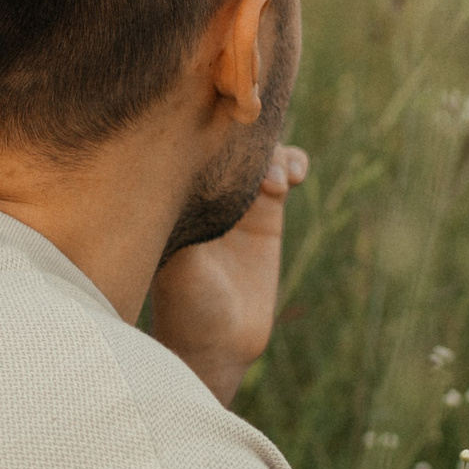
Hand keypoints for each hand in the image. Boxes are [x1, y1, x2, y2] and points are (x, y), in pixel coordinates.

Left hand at [148, 144, 307, 404]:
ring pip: (258, 151)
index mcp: (174, 192)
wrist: (218, 344)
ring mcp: (235, 199)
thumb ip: (187, 217)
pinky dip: (292, 163)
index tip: (231, 123)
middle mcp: (202, 190)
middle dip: (246, 133)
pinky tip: (294, 179)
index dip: (211, 124)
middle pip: (226, 138)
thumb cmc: (186, 304)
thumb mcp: (180, 260)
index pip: (193, 141)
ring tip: (276, 182)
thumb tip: (186, 167)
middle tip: (258, 149)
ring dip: (272, 151)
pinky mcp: (265, 215)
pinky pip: (283, 173)